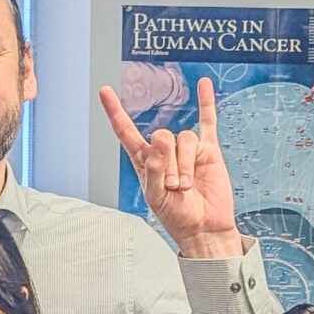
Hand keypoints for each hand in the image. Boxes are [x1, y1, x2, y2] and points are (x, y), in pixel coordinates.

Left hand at [101, 75, 243, 258]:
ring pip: (185, 138)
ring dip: (186, 163)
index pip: (126, 131)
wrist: (204, 228)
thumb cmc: (177, 217)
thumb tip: (163, 138)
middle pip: (162, 136)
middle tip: (174, 186)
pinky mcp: (208, 151)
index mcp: (144, 161)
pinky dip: (206, 103)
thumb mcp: (156, 197)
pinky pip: (207, 122)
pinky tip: (203, 85)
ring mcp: (187, 150)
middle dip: (169, 162)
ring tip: (187, 185)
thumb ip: (154, 168)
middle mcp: (164, 152)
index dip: (116, 112)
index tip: (106, 92)